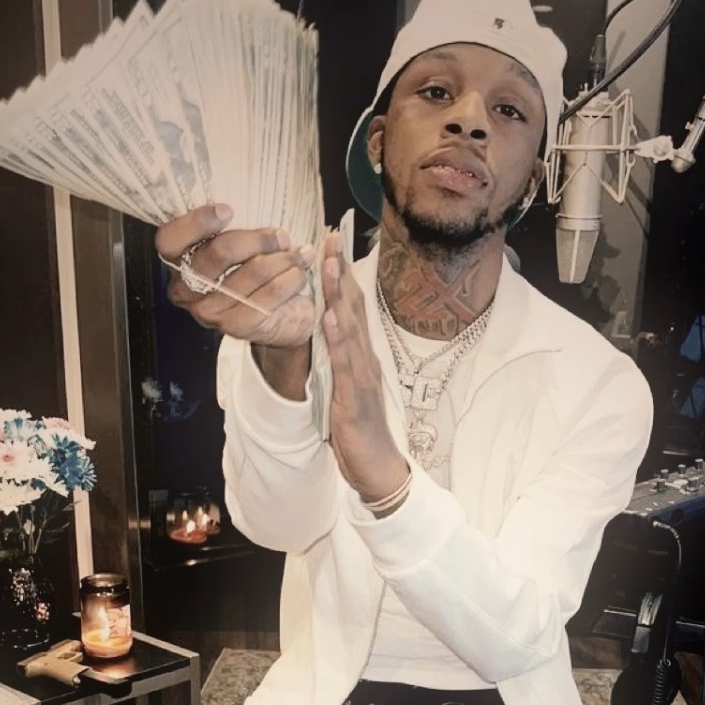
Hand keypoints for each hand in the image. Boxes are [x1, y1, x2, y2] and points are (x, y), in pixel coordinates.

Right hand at [154, 204, 316, 349]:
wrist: (278, 320)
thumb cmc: (253, 272)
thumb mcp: (238, 245)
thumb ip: (233, 227)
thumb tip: (254, 198)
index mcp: (178, 263)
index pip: (170, 240)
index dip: (196, 222)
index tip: (227, 210)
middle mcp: (187, 290)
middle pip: (219, 252)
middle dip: (258, 238)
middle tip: (281, 236)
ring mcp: (210, 312)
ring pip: (253, 270)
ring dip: (283, 258)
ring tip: (298, 254)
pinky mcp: (237, 327)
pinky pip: (271, 293)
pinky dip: (291, 278)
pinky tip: (299, 273)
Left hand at [321, 232, 408, 504]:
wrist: (378, 468)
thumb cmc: (361, 433)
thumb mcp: (348, 391)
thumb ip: (342, 364)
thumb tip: (330, 339)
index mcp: (362, 357)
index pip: (353, 308)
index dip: (342, 276)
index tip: (331, 245)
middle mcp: (365, 359)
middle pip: (353, 307)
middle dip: (340, 271)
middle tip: (329, 236)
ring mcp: (362, 376)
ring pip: (349, 327)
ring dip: (337, 294)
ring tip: (326, 263)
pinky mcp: (354, 396)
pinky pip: (344, 362)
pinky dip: (337, 337)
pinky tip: (329, 315)